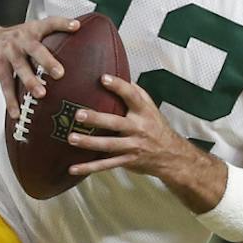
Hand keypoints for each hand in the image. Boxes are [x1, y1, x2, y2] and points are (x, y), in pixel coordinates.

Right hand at [0, 16, 77, 105]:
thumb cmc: (13, 42)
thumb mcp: (29, 35)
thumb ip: (48, 43)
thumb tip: (78, 58)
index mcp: (33, 30)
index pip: (50, 23)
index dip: (63, 24)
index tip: (77, 27)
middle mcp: (21, 39)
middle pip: (36, 49)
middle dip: (48, 61)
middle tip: (60, 73)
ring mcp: (8, 51)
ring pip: (20, 68)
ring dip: (31, 81)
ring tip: (41, 94)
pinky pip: (6, 84)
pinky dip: (11, 100)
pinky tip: (17, 113)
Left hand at [66, 74, 196, 180]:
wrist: (171, 154)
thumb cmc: (156, 127)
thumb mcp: (151, 107)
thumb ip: (136, 92)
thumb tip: (120, 73)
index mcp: (143, 112)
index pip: (131, 96)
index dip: (118, 86)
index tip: (103, 78)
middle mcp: (138, 128)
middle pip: (115, 123)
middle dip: (97, 119)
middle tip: (78, 114)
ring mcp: (132, 146)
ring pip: (109, 145)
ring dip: (89, 143)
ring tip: (71, 138)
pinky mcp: (126, 160)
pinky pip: (106, 165)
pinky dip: (89, 168)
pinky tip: (73, 168)